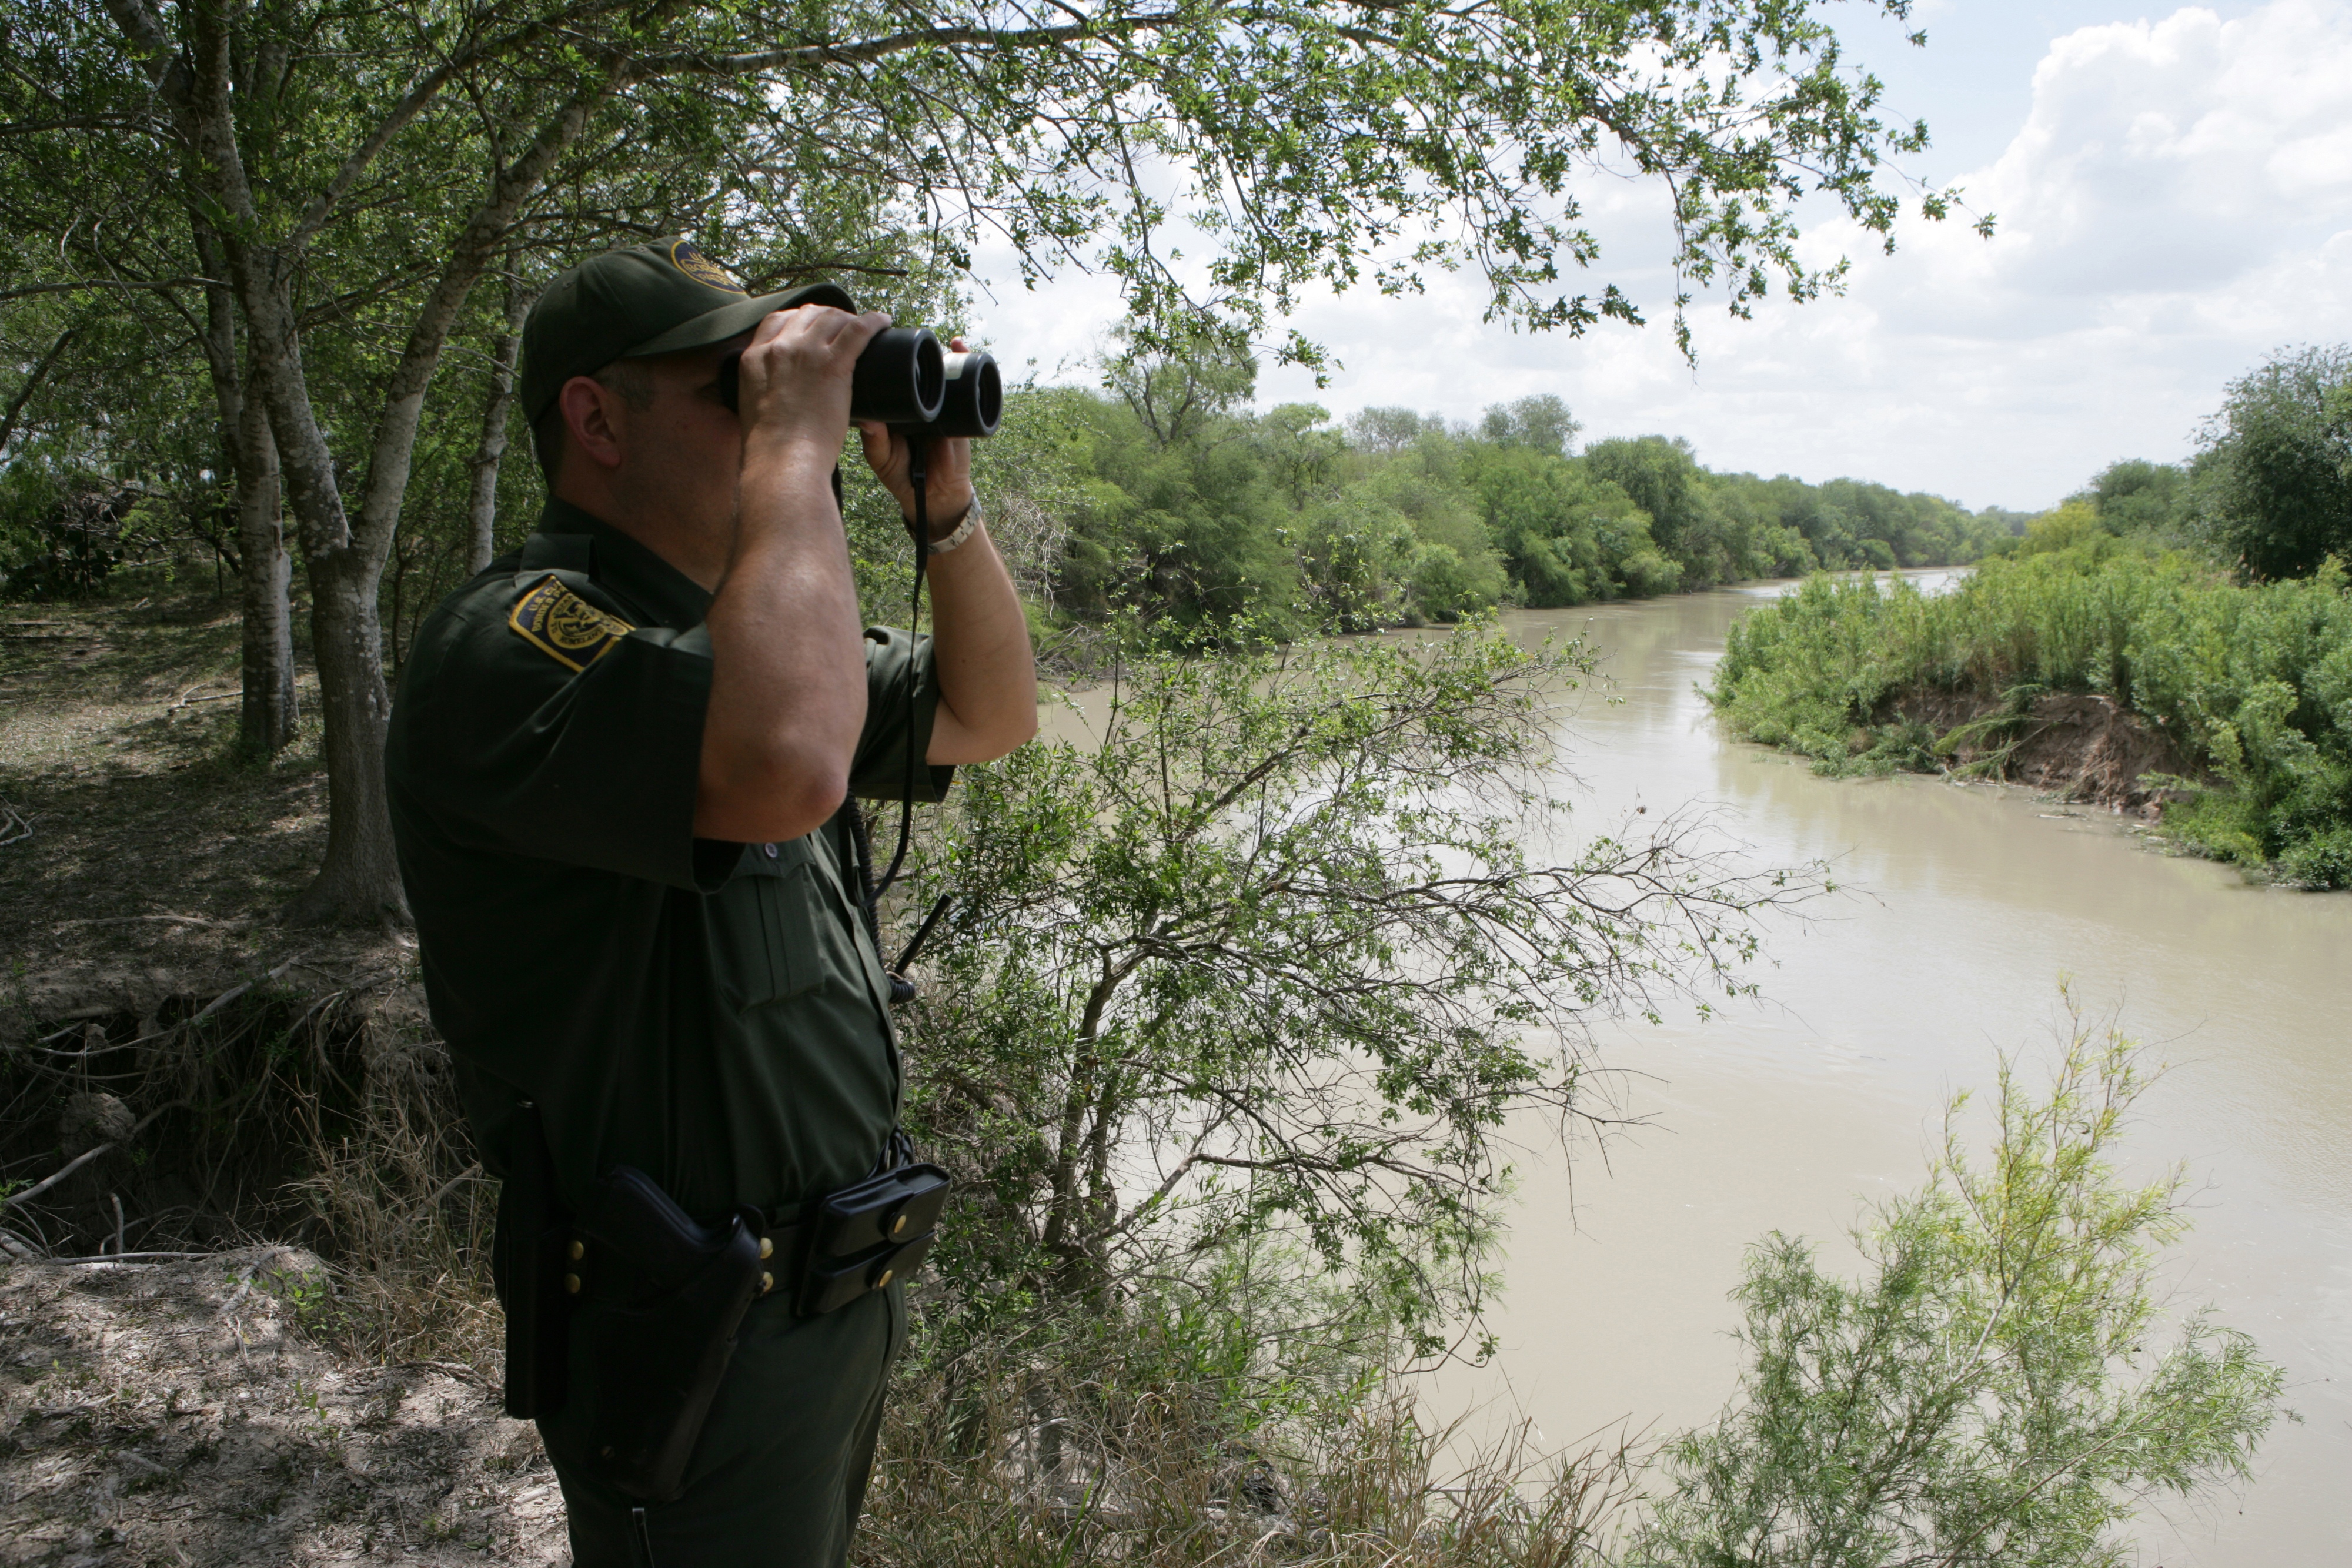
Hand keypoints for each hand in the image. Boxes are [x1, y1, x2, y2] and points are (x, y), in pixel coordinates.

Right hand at [735, 304, 890, 453]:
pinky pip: (858, 330)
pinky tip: (883, 322)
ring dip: (851, 318)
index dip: (801, 319)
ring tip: (866, 328)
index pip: (776, 319)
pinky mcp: (832, 365)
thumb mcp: (753, 406)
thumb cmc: (772, 447)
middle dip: (829, 317)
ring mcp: (805, 352)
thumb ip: (764, 390)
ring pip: (833, 318)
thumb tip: (780, 394)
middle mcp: (778, 348)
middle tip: (845, 329)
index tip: (815, 327)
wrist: (781, 460)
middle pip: (808, 314)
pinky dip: (873, 321)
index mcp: (754, 357)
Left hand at [857, 337, 976, 535]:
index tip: (887, 340)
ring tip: (947, 340)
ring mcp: (941, 408)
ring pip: (944, 375)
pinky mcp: (960, 416)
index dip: (891, 358)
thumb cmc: (902, 474)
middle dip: (922, 351)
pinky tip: (961, 349)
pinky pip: (967, 388)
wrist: (932, 495)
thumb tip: (867, 418)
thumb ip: (875, 440)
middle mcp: (918, 403)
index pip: (892, 377)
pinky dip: (967, 366)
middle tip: (917, 334)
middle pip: (920, 370)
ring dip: (947, 354)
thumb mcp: (882, 457)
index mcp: (895, 408)